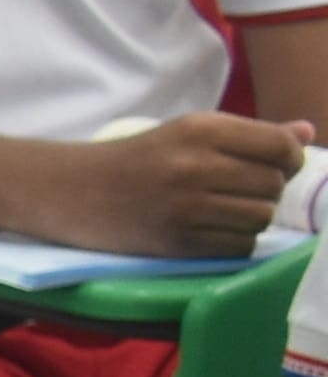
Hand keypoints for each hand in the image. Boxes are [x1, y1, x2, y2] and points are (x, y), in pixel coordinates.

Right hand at [58, 111, 315, 257]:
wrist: (72, 191)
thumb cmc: (137, 159)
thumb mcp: (188, 133)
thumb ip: (250, 134)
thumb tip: (307, 133)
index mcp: (201, 129)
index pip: (280, 146)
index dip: (290, 159)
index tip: (275, 166)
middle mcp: (195, 165)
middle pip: (273, 185)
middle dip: (268, 190)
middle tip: (243, 191)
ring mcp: (186, 206)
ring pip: (260, 218)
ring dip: (253, 217)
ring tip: (227, 212)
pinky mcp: (177, 242)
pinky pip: (239, 247)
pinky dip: (236, 242)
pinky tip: (214, 231)